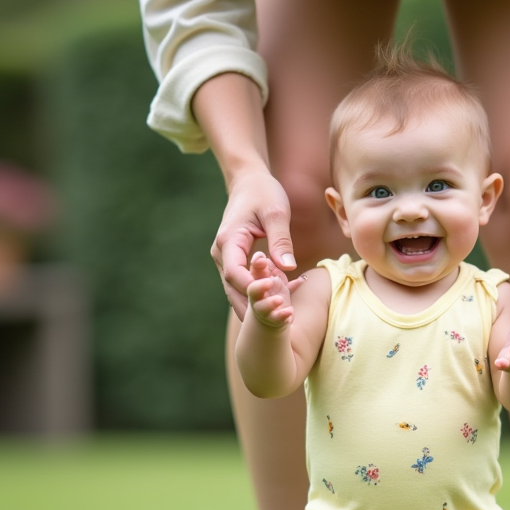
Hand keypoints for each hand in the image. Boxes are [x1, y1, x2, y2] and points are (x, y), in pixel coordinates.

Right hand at [209, 171, 297, 319]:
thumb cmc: (264, 193)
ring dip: (253, 304)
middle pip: (232, 288)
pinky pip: (242, 282)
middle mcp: (221, 252)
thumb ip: (281, 241)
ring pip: (235, 289)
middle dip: (251, 307)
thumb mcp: (277, 213)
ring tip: (275, 324)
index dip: (253, 291)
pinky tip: (275, 306)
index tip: (274, 304)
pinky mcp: (233, 260)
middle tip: (274, 327)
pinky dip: (256, 294)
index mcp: (228, 240)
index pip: (235, 275)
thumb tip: (288, 268)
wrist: (248, 182)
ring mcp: (225, 258)